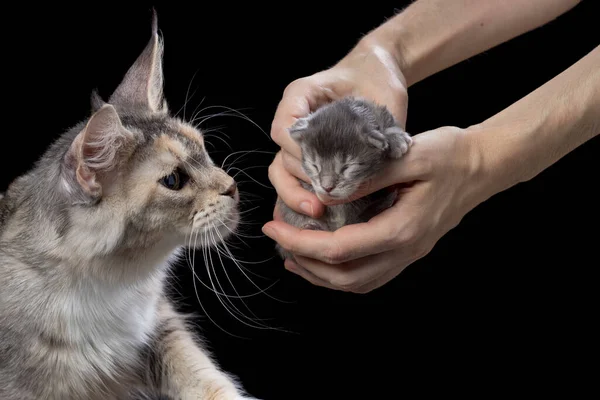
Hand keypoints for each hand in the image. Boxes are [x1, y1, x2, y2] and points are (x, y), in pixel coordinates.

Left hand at [263, 126, 487, 292]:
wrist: (483, 165)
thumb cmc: (451, 154)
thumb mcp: (410, 154)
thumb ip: (369, 175)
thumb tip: (329, 191)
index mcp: (401, 228)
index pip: (339, 249)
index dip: (300, 243)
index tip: (274, 228)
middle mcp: (405, 249)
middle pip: (345, 277)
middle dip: (305, 264)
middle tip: (278, 241)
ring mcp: (408, 253)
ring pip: (357, 283)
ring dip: (321, 275)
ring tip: (293, 256)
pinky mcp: (408, 249)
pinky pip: (370, 275)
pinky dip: (342, 273)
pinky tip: (326, 258)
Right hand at [269, 38, 407, 217]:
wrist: (376, 73)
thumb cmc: (377, 78)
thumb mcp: (382, 98)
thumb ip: (378, 131)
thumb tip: (379, 170)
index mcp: (302, 94)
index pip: (286, 128)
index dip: (299, 153)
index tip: (321, 169)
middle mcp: (293, 115)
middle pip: (282, 154)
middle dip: (300, 181)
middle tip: (321, 202)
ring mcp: (297, 136)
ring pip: (281, 169)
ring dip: (295, 193)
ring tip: (316, 211)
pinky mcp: (306, 152)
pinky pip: (291, 175)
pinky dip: (298, 194)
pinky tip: (312, 212)